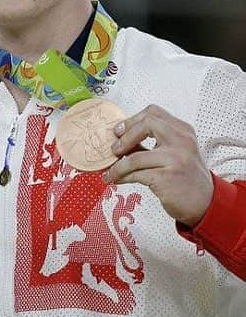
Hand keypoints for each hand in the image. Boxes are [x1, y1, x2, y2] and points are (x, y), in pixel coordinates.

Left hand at [103, 104, 212, 226]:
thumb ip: (154, 142)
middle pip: (146, 124)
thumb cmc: (185, 177)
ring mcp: (176, 159)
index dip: (131, 120)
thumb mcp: (176, 152)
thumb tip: (119, 139)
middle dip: (124, 137)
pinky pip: (135, 174)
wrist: (205, 203)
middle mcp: (183, 141)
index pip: (153, 113)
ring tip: (110, 172)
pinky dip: (121, 177)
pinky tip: (117, 180)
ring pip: (135, 157)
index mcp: (183, 131)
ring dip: (117, 166)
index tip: (118, 131)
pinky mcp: (167, 178)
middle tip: (113, 150)